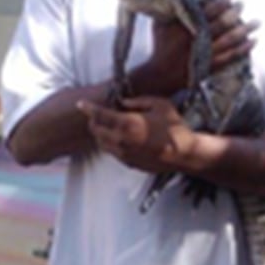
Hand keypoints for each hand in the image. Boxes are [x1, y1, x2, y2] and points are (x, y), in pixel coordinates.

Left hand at [77, 96, 193, 172]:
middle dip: (93, 121)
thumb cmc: (174, 126)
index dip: (88, 108)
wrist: (184, 153)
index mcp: (128, 123)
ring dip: (100, 134)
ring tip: (107, 125)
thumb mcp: (160, 104)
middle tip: (97, 114)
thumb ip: (138, 101)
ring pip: (101, 143)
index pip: (100, 115)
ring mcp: (124, 154)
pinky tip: (119, 137)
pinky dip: (110, 144)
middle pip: (96, 130)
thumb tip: (123, 102)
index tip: (80, 104)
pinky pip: (112, 152)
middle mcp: (122, 140)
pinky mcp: (128, 163)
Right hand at [134, 0, 257, 95]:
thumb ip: (170, 11)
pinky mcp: (210, 66)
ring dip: (244, 30)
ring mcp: (205, 54)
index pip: (206, 13)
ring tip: (256, 22)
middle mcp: (197, 41)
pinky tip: (253, 41)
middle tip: (243, 5)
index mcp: (185, 28)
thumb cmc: (160, 48)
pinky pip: (230, 57)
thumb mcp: (161, 26)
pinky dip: (243, 49)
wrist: (160, 76)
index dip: (220, 4)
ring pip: (228, 40)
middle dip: (234, 14)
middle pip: (220, 25)